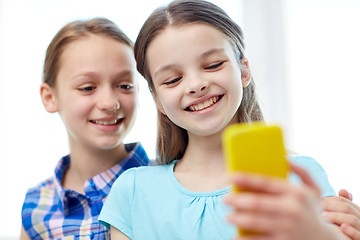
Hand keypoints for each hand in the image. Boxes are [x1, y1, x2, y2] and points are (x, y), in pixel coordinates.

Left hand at [224, 163, 345, 239]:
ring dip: (237, 218)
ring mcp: (288, 227)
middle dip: (237, 200)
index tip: (230, 177)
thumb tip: (284, 157)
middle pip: (257, 203)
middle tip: (225, 199)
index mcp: (296, 193)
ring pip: (255, 221)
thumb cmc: (312, 211)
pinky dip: (244, 239)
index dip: (246, 179)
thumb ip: (302, 171)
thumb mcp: (314, 190)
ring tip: (228, 216)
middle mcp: (292, 209)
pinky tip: (234, 236)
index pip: (266, 182)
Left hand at [323, 189, 359, 238]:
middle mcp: (359, 219)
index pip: (343, 201)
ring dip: (337, 217)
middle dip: (332, 207)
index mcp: (355, 212)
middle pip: (347, 208)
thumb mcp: (339, 215)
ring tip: (323, 217)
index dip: (330, 200)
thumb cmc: (339, 228)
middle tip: (318, 208)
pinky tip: (341, 228)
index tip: (318, 201)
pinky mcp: (359, 239)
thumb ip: (339, 204)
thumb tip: (343, 190)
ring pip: (352, 219)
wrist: (338, 239)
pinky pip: (359, 235)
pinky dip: (351, 231)